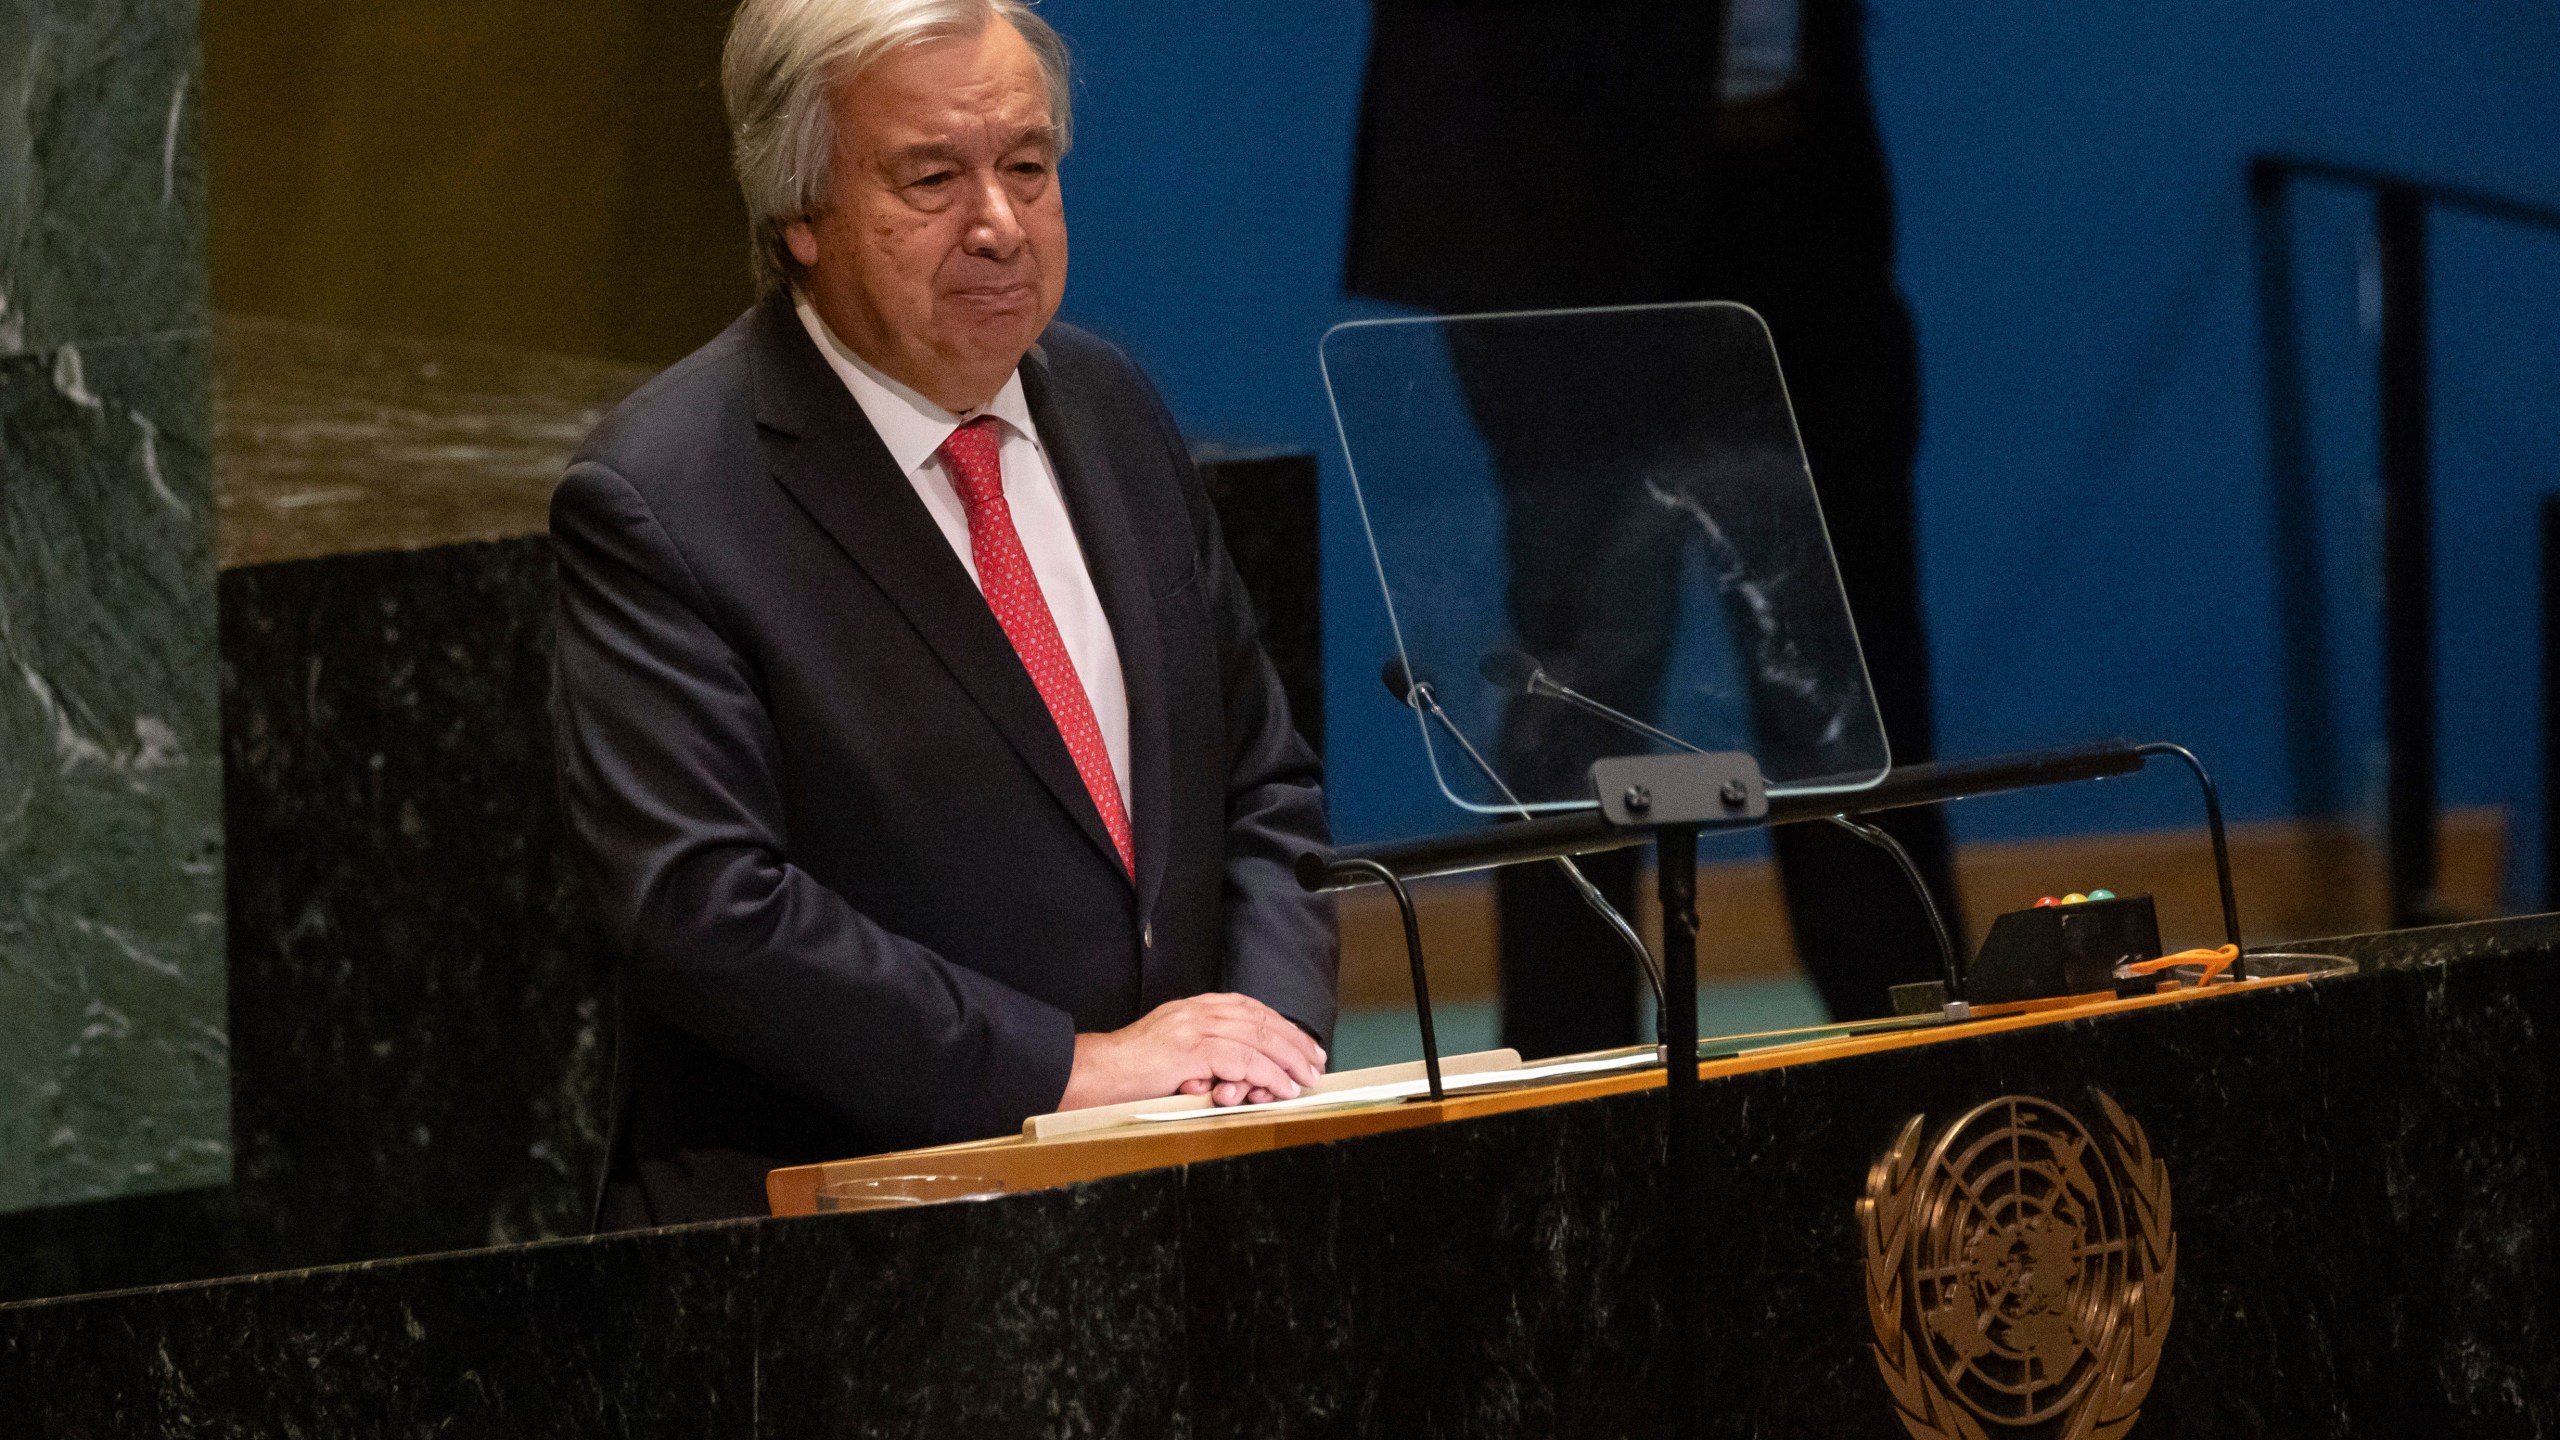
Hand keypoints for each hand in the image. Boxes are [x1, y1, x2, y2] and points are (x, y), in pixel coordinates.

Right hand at [1057, 993, 1326, 1110]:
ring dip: (1289, 1060)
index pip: (1249, 1009)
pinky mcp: (1193, 1051)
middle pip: (1260, 1020)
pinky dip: (1269, 1074)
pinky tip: (1282, 1087)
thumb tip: (1237, 1076)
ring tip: (1306, 1078)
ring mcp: (1195, 1028)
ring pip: (1258, 1039)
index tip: (1302, 1045)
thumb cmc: (1128, 1072)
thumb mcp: (1170, 1050)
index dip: (1280, 1026)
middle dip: (1294, 1042)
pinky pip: (1244, 1061)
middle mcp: (1198, 1011)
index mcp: (1194, 1007)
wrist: (1096, 1073)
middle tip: (1316, 1062)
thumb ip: (1202, 1054)